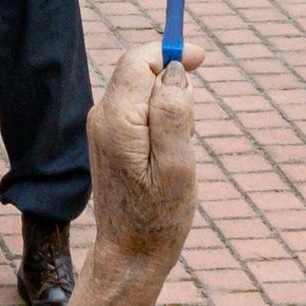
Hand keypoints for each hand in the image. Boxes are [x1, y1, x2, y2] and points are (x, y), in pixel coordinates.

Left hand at [82, 39, 203, 275]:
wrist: (130, 253)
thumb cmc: (159, 215)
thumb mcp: (177, 164)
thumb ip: (175, 113)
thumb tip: (174, 70)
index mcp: (118, 119)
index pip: (139, 60)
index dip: (171, 51)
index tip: (202, 58)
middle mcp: (102, 117)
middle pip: (139, 71)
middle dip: (172, 84)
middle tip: (190, 130)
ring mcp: (102, 128)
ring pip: (142, 90)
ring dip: (168, 105)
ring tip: (178, 150)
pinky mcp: (109, 139)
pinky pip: (139, 110)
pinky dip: (160, 120)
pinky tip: (167, 155)